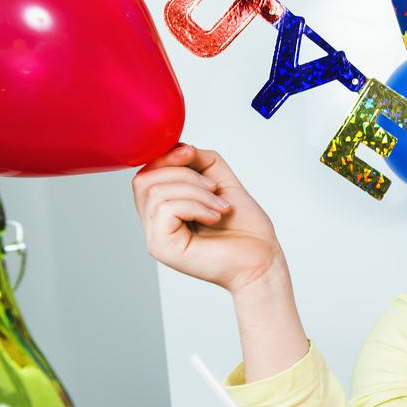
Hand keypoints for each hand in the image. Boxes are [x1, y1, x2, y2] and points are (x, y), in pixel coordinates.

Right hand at [132, 145, 284, 294]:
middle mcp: (155, 223)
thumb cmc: (246, 229)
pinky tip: (214, 216)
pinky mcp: (162, 246)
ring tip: (220, 207)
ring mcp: (155, 236)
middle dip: (183, 173)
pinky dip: (195, 205)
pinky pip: (166, 209)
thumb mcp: (222, 182)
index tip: (191, 154)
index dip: (165, 157)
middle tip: (214, 188)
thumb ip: (200, 161)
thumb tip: (179, 147)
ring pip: (156, 192)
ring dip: (196, 191)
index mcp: (165, 208)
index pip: (146, 173)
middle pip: (144, 179)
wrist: (262, 259)